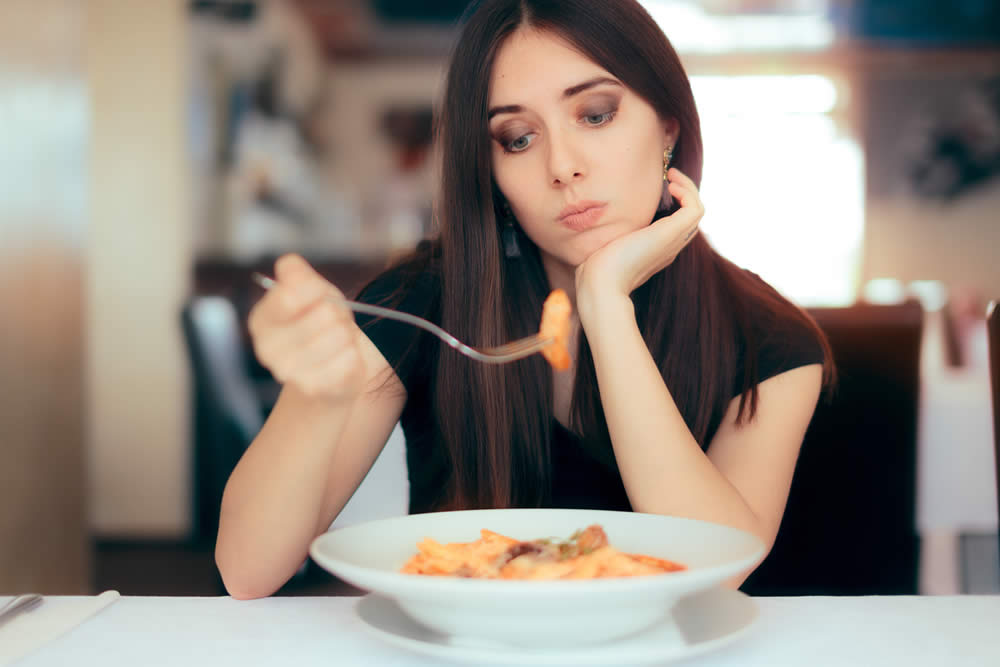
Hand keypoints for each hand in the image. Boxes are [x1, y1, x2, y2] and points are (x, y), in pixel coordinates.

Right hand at [248, 254, 366, 405]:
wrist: (331, 368)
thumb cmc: (319, 323)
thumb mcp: (310, 290)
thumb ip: (297, 273)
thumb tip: (289, 265)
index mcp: (261, 319)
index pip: (290, 294)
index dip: (316, 290)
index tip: (319, 296)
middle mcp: (267, 350)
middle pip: (324, 314)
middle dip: (337, 314)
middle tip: (333, 323)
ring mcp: (290, 373)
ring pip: (340, 336)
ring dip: (347, 335)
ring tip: (337, 341)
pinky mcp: (316, 389)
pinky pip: (350, 359)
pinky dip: (353, 355)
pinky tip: (341, 360)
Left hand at [575, 167, 703, 319]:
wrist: (601, 283)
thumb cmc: (596, 269)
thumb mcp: (607, 245)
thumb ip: (611, 235)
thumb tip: (596, 221)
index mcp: (656, 251)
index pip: (676, 226)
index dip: (674, 204)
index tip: (659, 188)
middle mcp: (669, 247)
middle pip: (691, 217)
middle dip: (684, 192)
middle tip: (669, 177)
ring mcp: (672, 242)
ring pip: (697, 211)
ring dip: (688, 188)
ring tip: (671, 176)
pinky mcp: (671, 234)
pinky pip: (695, 209)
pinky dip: (688, 192)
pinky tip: (671, 185)